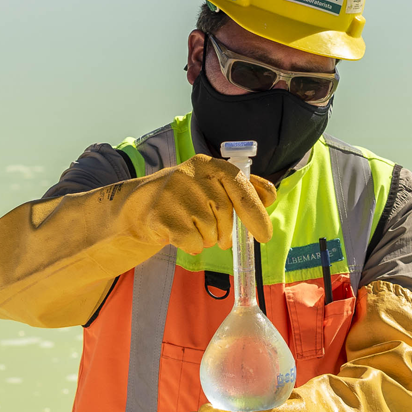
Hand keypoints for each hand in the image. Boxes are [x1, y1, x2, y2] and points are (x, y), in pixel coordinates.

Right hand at [143, 154, 276, 253]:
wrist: (142, 205)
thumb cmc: (188, 198)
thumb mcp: (215, 186)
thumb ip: (244, 188)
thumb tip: (269, 196)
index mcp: (211, 165)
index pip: (241, 186)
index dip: (256, 213)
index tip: (265, 236)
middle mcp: (193, 174)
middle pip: (225, 212)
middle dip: (226, 231)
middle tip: (222, 239)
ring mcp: (175, 193)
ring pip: (209, 230)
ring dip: (206, 239)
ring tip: (193, 229)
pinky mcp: (162, 214)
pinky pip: (192, 242)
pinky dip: (192, 247)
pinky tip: (180, 236)